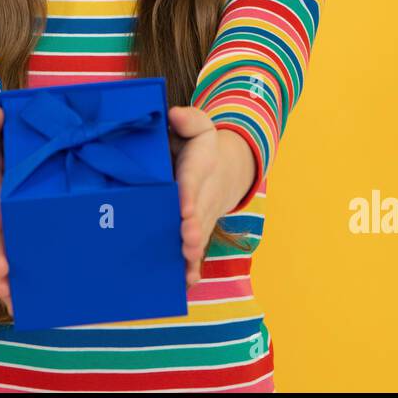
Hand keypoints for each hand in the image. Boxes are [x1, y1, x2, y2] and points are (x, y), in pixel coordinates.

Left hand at [167, 105, 254, 288]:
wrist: (223, 169)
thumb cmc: (199, 147)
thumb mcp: (199, 127)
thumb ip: (190, 120)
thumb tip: (174, 115)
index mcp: (199, 168)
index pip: (192, 181)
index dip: (188, 195)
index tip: (183, 208)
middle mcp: (202, 196)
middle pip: (197, 214)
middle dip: (192, 229)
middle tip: (186, 241)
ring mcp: (201, 217)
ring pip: (197, 236)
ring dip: (192, 251)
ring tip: (186, 262)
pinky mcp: (196, 231)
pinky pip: (195, 250)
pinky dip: (192, 267)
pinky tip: (186, 282)